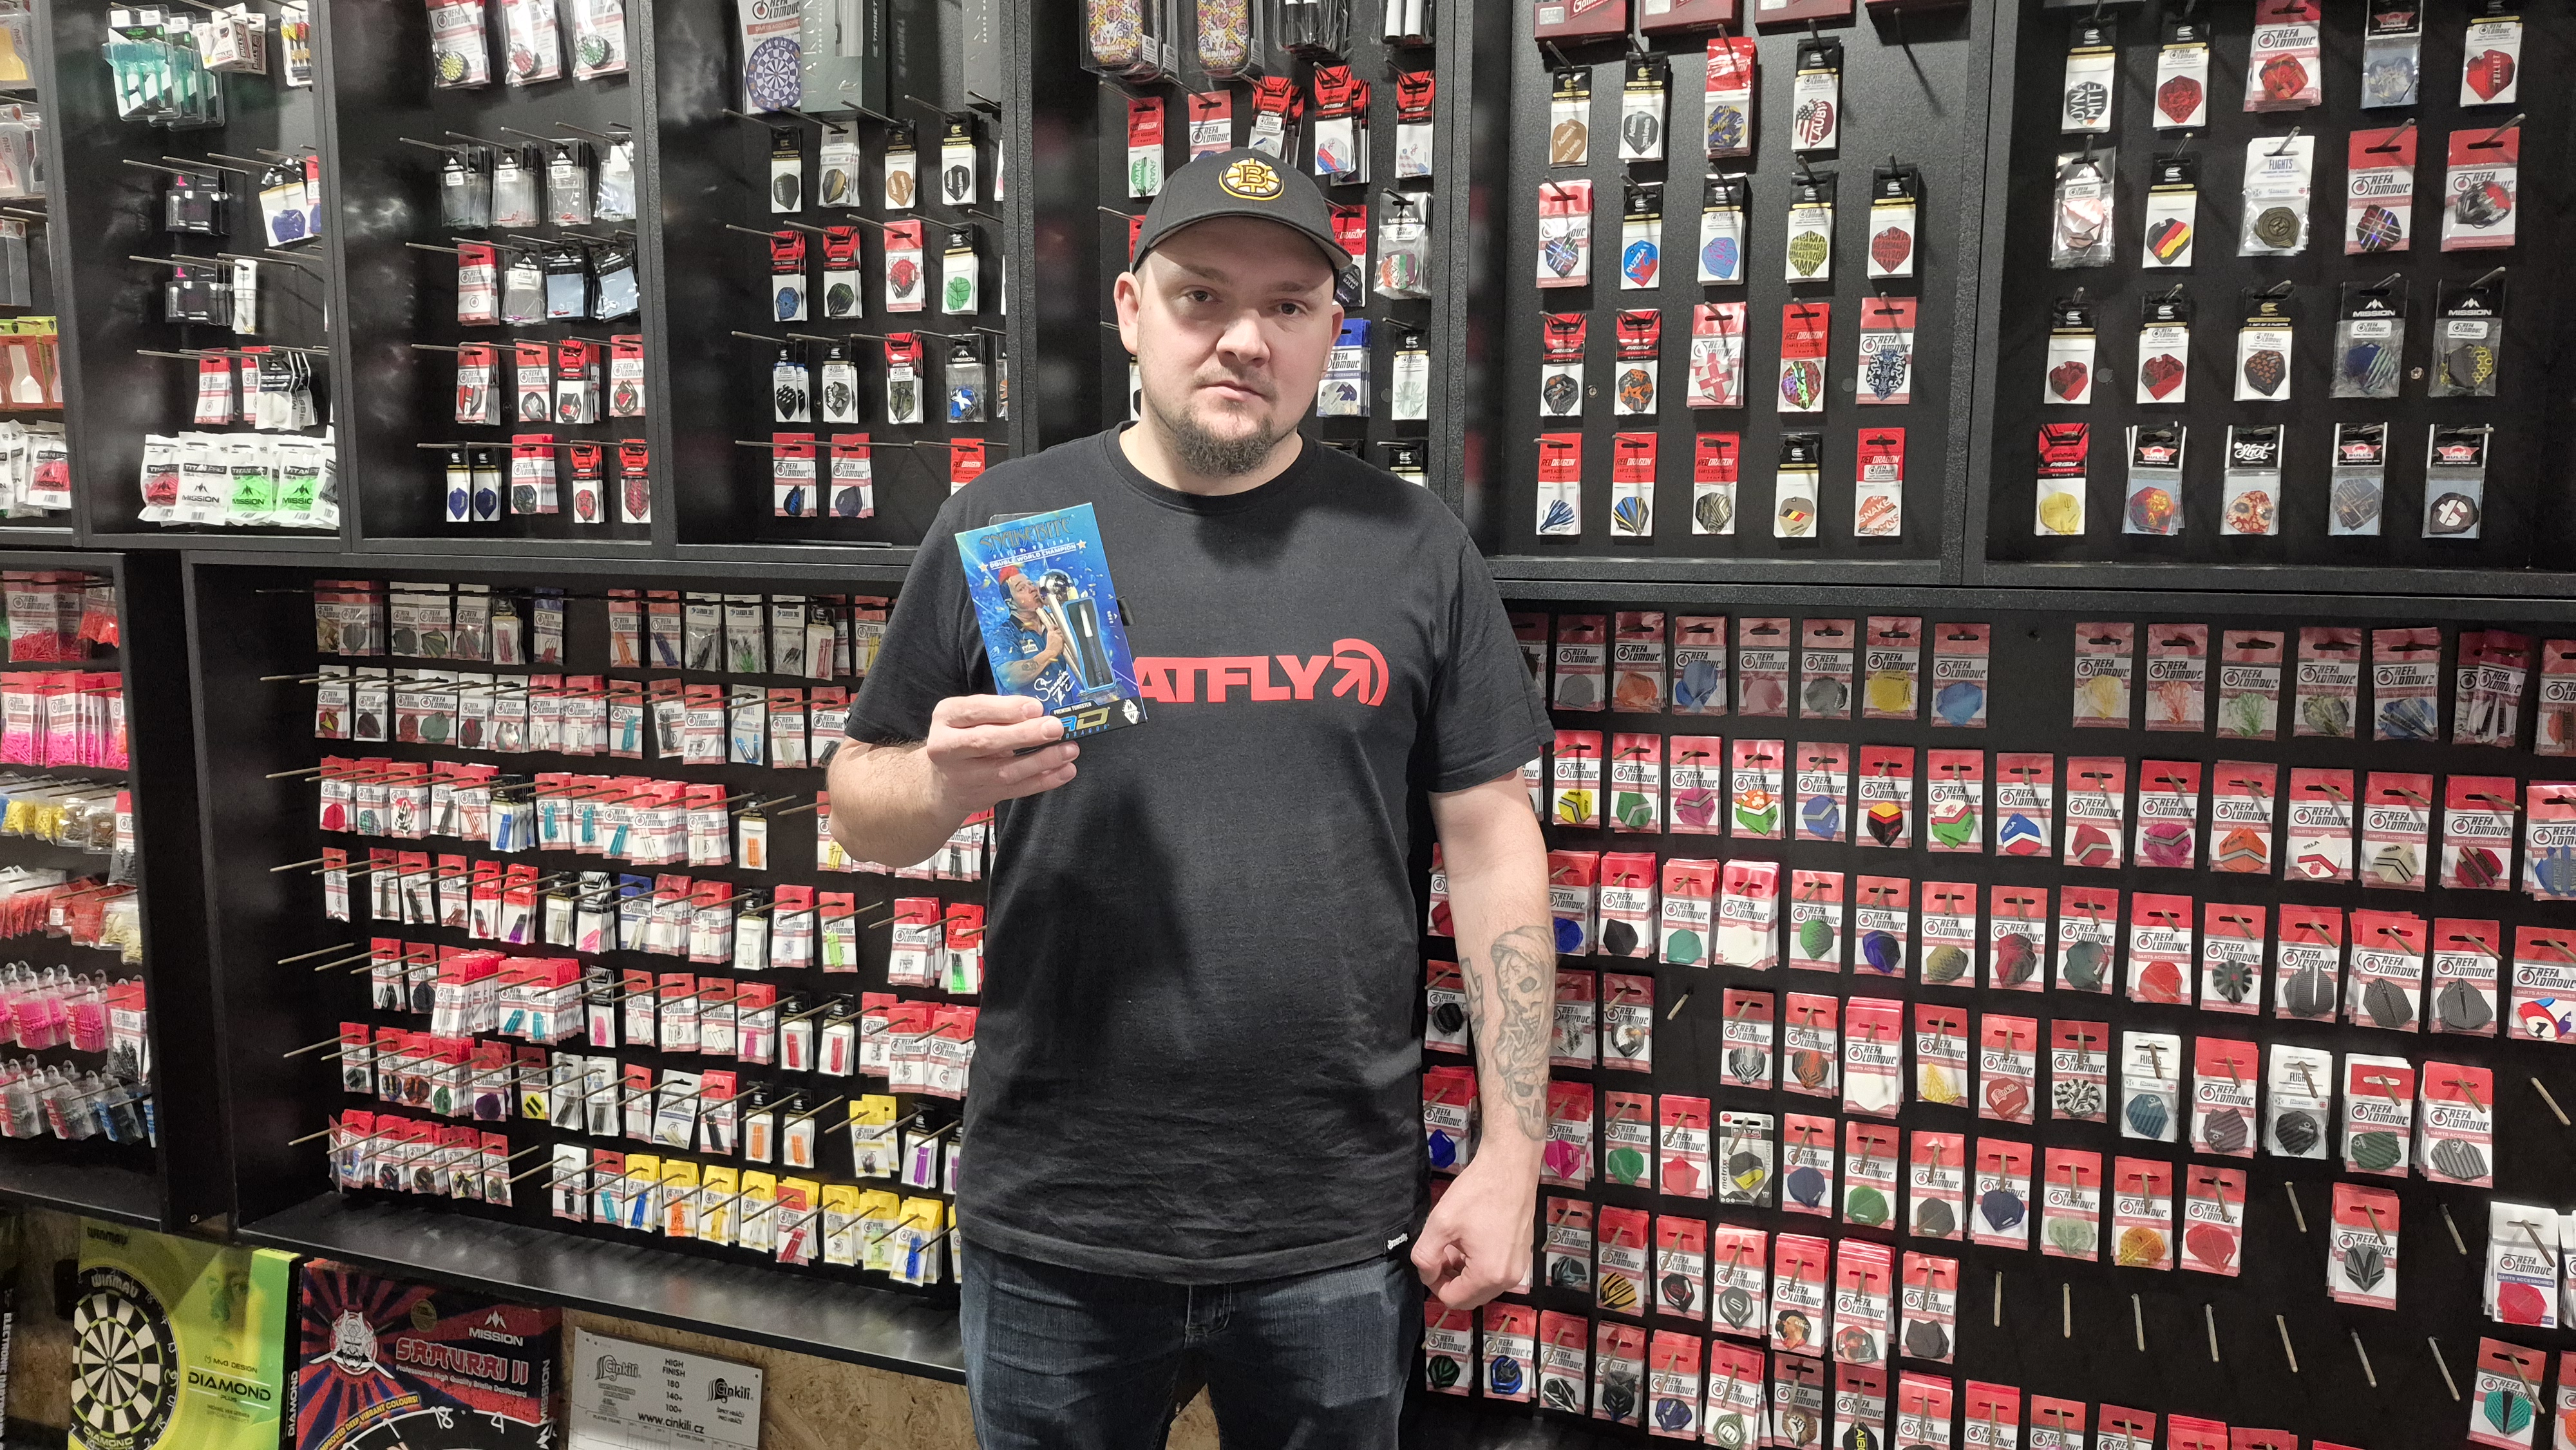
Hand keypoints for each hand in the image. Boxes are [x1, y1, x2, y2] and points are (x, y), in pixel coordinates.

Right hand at [923, 694, 1077, 814]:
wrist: (942, 781)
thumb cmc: (964, 737)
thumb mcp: (970, 716)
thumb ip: (998, 711)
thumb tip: (1041, 710)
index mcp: (946, 717)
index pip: (974, 711)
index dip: (1006, 710)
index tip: (1036, 707)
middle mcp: (947, 748)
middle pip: (987, 741)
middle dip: (1025, 735)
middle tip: (1056, 728)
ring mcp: (963, 776)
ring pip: (1005, 770)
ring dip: (1041, 761)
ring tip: (1069, 750)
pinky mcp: (981, 797)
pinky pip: (1017, 789)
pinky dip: (1044, 781)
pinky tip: (1064, 771)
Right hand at [1038, 616, 1069, 665]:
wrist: (1050, 652)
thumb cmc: (1050, 648)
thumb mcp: (1049, 640)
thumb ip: (1053, 636)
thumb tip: (1057, 635)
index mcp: (1049, 633)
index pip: (1052, 626)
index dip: (1055, 626)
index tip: (1057, 627)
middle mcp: (1054, 633)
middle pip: (1059, 628)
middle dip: (1061, 631)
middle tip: (1062, 634)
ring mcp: (1058, 635)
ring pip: (1063, 632)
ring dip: (1064, 635)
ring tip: (1063, 638)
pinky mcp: (1062, 638)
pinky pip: (1065, 636)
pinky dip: (1066, 638)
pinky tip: (1064, 641)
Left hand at [1411, 1147, 1538, 1310]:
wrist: (1510, 1168)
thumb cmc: (1477, 1193)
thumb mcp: (1440, 1223)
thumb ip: (1425, 1256)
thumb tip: (1427, 1274)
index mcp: (1489, 1275)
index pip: (1453, 1300)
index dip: (1434, 1283)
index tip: (1430, 1260)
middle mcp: (1509, 1279)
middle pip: (1470, 1297)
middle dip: (1450, 1279)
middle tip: (1441, 1252)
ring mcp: (1518, 1268)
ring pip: (1482, 1285)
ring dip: (1463, 1272)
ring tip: (1454, 1243)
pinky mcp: (1521, 1256)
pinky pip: (1495, 1273)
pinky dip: (1479, 1265)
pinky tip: (1470, 1240)